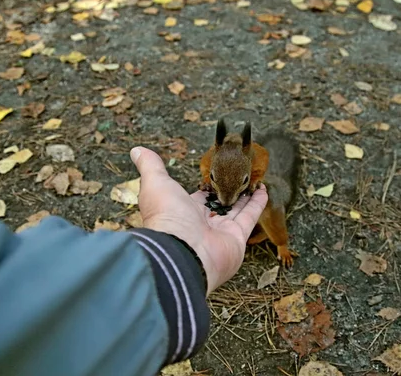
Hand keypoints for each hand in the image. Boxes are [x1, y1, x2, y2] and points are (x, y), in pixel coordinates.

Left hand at [130, 147, 267, 293]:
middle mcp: (202, 224)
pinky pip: (250, 217)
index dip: (209, 185)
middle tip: (240, 175)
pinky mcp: (237, 238)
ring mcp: (221, 232)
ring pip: (237, 209)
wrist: (182, 250)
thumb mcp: (155, 184)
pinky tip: (263, 190)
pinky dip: (257, 203)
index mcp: (183, 212)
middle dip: (230, 191)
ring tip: (254, 179)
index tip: (218, 172)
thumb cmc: (166, 217)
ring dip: (246, 195)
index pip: (199, 198)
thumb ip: (151, 166)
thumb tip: (137, 150)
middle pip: (220, 205)